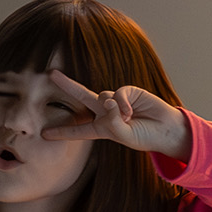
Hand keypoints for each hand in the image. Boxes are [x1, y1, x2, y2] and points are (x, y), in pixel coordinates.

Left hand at [40, 70, 193, 161]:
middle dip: (67, 85)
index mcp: (102, 128)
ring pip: (102, 96)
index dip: (62, 132)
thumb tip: (106, 100)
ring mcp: (117, 101)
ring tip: (128, 119)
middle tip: (51, 74)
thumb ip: (112, 122)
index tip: (44, 134)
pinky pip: (117, 93)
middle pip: (82, 97)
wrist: (167, 129)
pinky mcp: (129, 91)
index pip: (79, 130)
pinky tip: (131, 112)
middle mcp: (106, 113)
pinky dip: (122, 103)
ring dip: (113, 109)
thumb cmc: (146, 137)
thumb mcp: (124, 137)